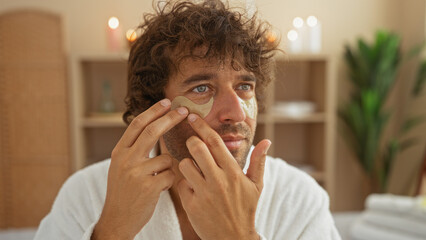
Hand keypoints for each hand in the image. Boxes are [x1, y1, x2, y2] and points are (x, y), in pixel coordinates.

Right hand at [92, 99, 188, 239]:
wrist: (116, 220)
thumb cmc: (123, 192)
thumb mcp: (120, 166)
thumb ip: (133, 149)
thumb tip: (153, 127)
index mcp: (119, 152)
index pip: (137, 124)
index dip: (153, 111)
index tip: (167, 102)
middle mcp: (125, 159)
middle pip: (152, 131)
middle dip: (170, 119)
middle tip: (184, 111)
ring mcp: (136, 173)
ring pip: (166, 158)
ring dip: (168, 167)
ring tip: (156, 180)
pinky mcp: (148, 187)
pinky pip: (170, 175)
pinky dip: (169, 181)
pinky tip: (158, 189)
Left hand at [177, 114, 270, 239]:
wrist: (233, 238)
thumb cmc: (245, 209)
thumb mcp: (256, 185)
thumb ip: (258, 161)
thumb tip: (266, 141)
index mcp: (233, 172)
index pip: (215, 142)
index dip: (202, 126)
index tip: (193, 117)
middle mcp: (218, 180)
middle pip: (196, 148)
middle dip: (192, 142)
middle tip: (193, 144)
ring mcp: (204, 193)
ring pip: (185, 165)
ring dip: (187, 164)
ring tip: (196, 171)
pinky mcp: (191, 205)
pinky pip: (181, 184)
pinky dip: (185, 184)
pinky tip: (194, 190)